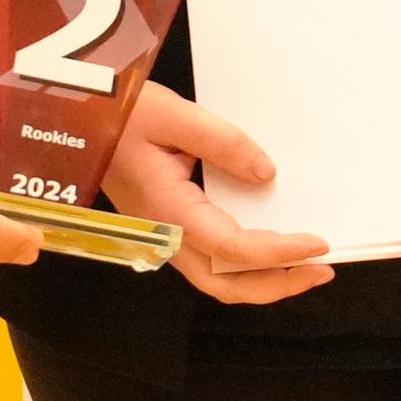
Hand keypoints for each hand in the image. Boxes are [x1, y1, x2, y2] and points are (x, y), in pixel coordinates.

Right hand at [109, 80, 332, 305]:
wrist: (77, 124)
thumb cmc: (117, 117)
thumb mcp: (172, 115)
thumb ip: (223, 143)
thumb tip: (266, 173)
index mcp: (166, 210)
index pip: (231, 248)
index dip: (278, 253)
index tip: (316, 244)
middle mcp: (165, 236)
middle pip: (226, 284)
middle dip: (278, 285)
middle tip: (323, 270)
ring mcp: (166, 238)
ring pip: (219, 281)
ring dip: (265, 281)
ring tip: (307, 267)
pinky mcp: (170, 231)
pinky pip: (212, 262)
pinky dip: (247, 267)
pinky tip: (273, 251)